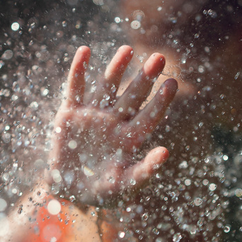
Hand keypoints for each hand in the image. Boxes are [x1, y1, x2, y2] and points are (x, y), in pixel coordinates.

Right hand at [46, 45, 177, 205]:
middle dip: (145, 78)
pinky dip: (79, 71)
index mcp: (130, 139)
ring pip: (107, 87)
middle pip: (132, 96)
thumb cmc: (101, 192)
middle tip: (159, 57)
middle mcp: (114, 122)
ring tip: (128, 49)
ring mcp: (93, 115)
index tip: (173, 83)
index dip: (161, 101)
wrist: (69, 191)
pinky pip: (75, 88)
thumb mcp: (124, 186)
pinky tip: (85, 51)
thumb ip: (144, 171)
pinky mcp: (71, 113)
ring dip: (117, 68)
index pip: (149, 116)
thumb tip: (166, 152)